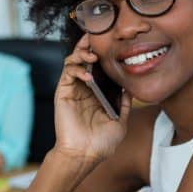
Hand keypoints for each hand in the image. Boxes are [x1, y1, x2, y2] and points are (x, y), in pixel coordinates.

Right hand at [53, 34, 130, 166]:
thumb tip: (129, 88)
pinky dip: (77, 69)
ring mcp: (73, 89)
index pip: (99, 66)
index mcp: (97, 92)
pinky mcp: (63, 92)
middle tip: (97, 37)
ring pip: (73, 60)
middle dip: (89, 45)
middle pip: (84, 57)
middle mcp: (84, 87)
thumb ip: (124, 104)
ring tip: (93, 56)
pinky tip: (88, 76)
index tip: (112, 41)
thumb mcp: (120, 122)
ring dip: (82, 53)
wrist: (85, 154)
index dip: (103, 52)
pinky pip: (67, 72)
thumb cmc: (101, 142)